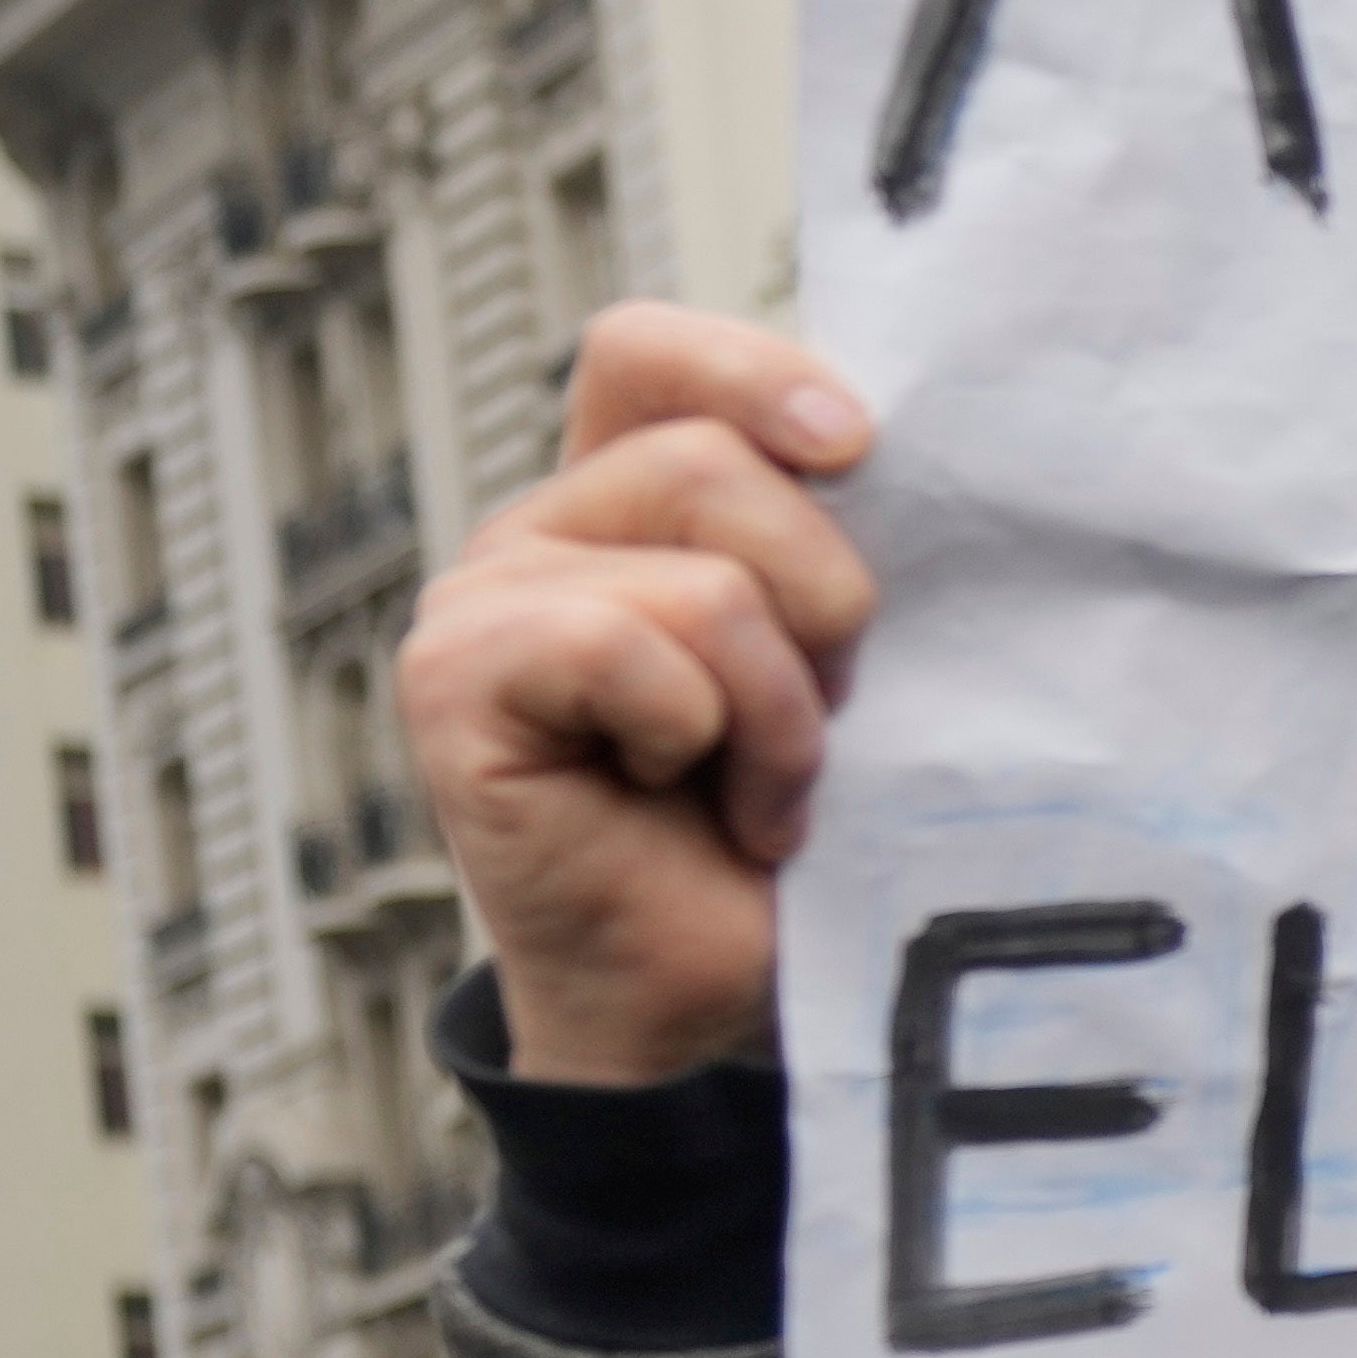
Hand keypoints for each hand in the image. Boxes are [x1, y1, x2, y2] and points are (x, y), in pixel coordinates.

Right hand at [408, 304, 878, 1086]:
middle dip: (825, 602)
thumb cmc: (795, 838)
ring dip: (780, 706)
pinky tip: (696, 804)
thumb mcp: (845, 666)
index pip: (652, 357)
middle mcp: (545, 534)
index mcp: (630, 504)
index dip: (755, 372)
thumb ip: (839, 545)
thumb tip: (900, 450)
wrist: (723, 1000)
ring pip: (700, 577)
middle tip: (825, 717)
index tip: (860, 447)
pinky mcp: (456, 681)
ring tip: (766, 788)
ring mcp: (485, 602)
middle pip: (712, 461)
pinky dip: (702, 736)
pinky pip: (622, 645)